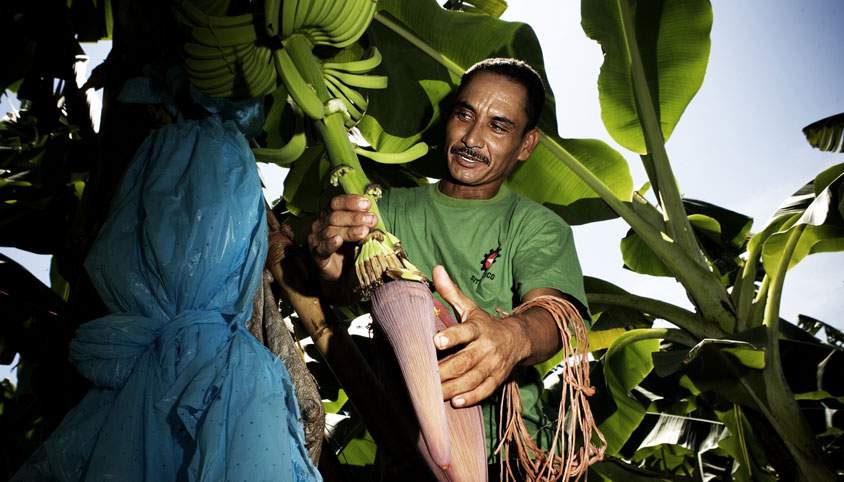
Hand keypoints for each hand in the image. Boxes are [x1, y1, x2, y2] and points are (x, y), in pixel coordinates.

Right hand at [308, 195, 377, 280]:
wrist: (342, 272)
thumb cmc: (352, 247)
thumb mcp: (360, 232)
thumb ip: (365, 223)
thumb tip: (375, 216)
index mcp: (331, 214)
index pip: (337, 203)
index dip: (351, 202)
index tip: (367, 204)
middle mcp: (321, 224)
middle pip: (335, 216)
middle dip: (355, 217)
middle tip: (371, 220)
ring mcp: (317, 238)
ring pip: (330, 231)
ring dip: (349, 231)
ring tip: (364, 232)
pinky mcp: (317, 254)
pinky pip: (322, 248)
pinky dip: (330, 243)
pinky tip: (338, 241)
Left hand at [432, 265, 530, 407]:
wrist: (518, 339)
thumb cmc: (484, 324)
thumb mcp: (470, 307)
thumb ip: (452, 291)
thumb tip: (436, 269)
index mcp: (478, 328)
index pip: (465, 331)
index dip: (452, 336)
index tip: (436, 341)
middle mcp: (487, 347)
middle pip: (466, 361)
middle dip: (446, 370)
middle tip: (426, 377)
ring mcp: (493, 365)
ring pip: (472, 379)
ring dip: (453, 388)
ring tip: (434, 394)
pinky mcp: (497, 379)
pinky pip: (485, 390)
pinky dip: (471, 397)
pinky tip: (456, 402)